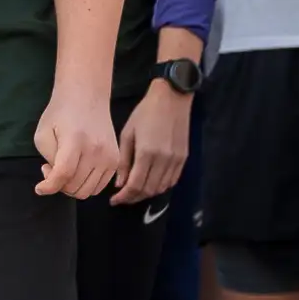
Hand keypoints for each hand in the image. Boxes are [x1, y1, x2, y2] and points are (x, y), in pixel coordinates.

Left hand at [33, 86, 118, 199]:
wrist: (86, 98)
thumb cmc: (60, 114)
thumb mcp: (43, 134)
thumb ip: (49, 160)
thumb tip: (56, 180)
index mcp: (75, 141)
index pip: (63, 174)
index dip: (49, 187)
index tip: (39, 189)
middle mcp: (96, 151)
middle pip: (75, 187)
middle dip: (58, 184)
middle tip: (51, 168)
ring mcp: (109, 157)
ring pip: (87, 191)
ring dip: (71, 186)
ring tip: (64, 169)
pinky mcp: (116, 161)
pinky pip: (99, 187)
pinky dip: (85, 184)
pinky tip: (77, 170)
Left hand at [111, 80, 189, 204]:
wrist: (172, 98)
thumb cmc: (145, 113)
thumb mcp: (127, 134)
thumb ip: (123, 161)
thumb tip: (119, 184)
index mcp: (147, 153)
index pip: (135, 185)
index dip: (124, 197)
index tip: (114, 201)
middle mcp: (164, 160)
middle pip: (148, 190)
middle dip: (133, 197)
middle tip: (122, 197)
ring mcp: (176, 160)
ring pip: (161, 188)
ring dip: (147, 193)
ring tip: (134, 191)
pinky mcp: (184, 158)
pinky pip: (172, 180)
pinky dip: (160, 186)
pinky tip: (150, 183)